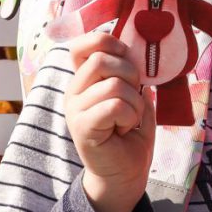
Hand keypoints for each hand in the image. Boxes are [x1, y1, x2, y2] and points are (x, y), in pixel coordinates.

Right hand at [64, 31, 153, 211]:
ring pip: (114, 84)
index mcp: (85, 79)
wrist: (126, 169)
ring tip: (129, 117)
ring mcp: (75, 110)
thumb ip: (130, 70)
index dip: (107, 42)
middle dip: (131, 75)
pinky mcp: (82, 127)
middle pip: (102, 60)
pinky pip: (115, 105)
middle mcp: (74, 91)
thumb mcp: (135, 92)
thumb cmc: (131, 129)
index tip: (125, 56)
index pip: (81, 46)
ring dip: (134, 101)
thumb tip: (137, 49)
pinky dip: (130, 115)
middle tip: (133, 98)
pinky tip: (124, 128)